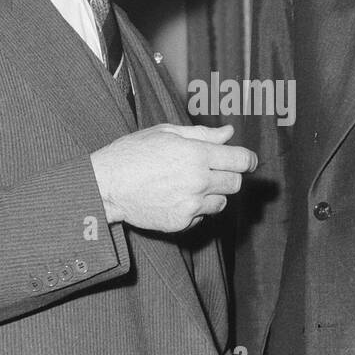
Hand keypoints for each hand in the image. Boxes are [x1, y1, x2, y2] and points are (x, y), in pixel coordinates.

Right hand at [91, 123, 256, 233]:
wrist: (106, 185)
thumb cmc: (132, 153)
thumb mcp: (166, 133)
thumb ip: (202, 134)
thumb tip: (228, 132)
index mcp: (196, 154)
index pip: (240, 160)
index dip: (248, 160)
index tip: (247, 161)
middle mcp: (198, 180)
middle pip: (235, 183)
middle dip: (228, 175)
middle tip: (211, 170)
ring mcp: (191, 204)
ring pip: (221, 202)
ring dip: (213, 194)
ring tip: (188, 185)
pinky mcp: (182, 222)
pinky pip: (202, 216)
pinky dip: (196, 209)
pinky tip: (176, 198)